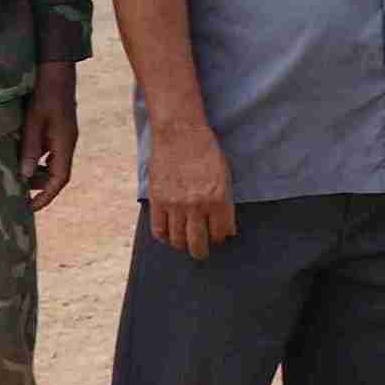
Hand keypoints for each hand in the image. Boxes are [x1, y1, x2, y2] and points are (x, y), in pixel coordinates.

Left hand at [21, 61, 78, 211]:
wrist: (56, 70)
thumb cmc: (46, 93)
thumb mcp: (34, 122)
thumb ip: (30, 148)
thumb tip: (24, 175)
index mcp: (64, 143)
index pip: (59, 179)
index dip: (46, 196)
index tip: (30, 208)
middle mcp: (66, 143)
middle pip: (56, 174)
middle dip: (39, 186)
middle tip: (17, 193)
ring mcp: (62, 136)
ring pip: (51, 163)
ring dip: (36, 172)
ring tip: (15, 176)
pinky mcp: (57, 129)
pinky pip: (48, 151)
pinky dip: (35, 159)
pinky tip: (20, 156)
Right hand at [147, 123, 235, 258]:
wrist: (180, 132)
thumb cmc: (206, 150)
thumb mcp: (225, 174)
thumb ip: (226, 203)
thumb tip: (227, 229)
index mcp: (218, 198)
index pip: (220, 233)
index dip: (220, 238)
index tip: (218, 237)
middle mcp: (197, 205)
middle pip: (198, 243)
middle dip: (201, 251)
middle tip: (201, 251)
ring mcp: (175, 204)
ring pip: (178, 240)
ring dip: (182, 245)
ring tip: (185, 244)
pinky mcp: (157, 200)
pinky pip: (159, 229)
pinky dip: (164, 237)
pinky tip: (169, 236)